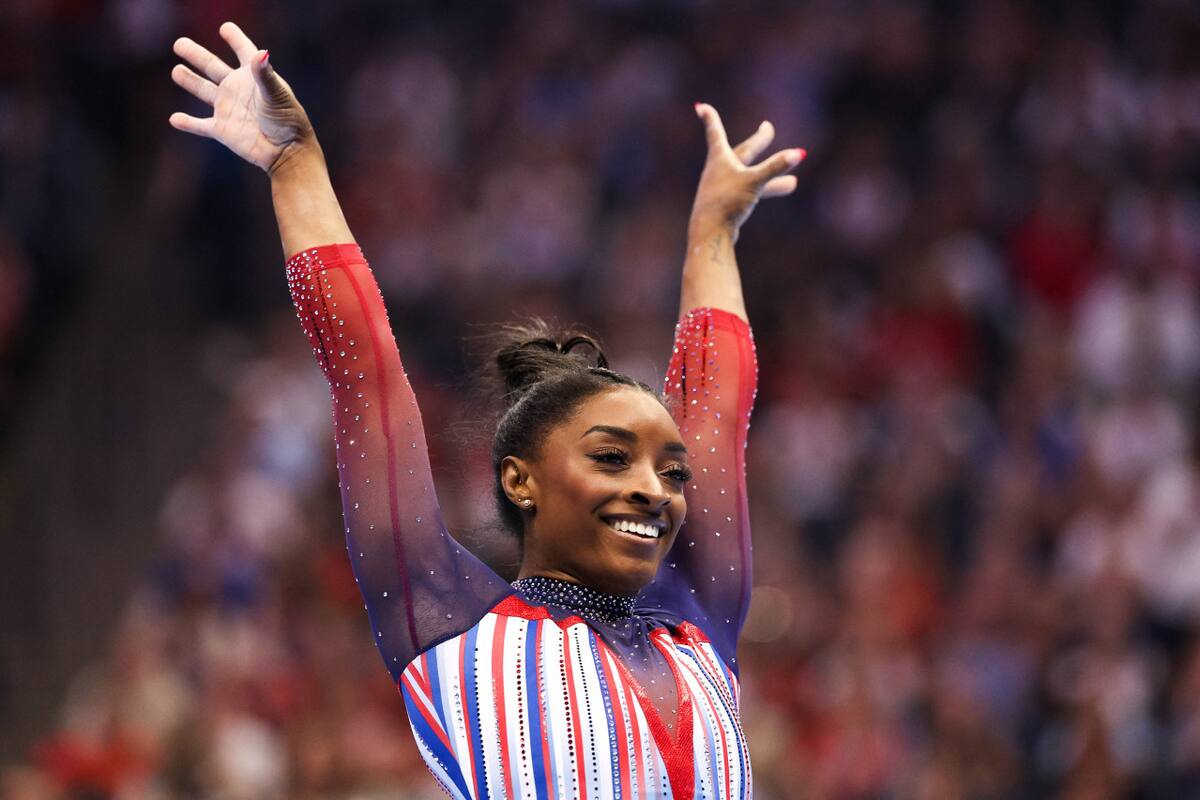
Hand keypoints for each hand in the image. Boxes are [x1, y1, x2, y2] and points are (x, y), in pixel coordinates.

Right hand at [169, 22, 314, 173]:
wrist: (287, 152)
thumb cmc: (288, 122)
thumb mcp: (277, 95)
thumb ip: (265, 74)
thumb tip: (261, 53)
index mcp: (253, 77)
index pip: (243, 51)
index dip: (235, 38)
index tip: (225, 28)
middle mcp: (238, 90)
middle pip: (212, 67)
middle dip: (196, 55)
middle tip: (179, 43)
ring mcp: (228, 109)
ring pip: (203, 91)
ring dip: (189, 81)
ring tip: (177, 70)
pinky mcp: (222, 130)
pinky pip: (200, 126)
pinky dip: (188, 123)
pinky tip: (174, 119)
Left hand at [688, 103, 804, 240]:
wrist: (710, 234)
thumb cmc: (727, 203)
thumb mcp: (754, 182)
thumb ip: (775, 167)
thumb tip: (799, 154)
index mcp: (720, 159)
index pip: (715, 132)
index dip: (710, 118)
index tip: (701, 107)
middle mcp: (719, 171)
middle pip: (742, 152)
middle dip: (757, 141)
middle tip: (767, 128)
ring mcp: (723, 188)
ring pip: (751, 176)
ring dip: (771, 176)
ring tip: (794, 183)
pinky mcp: (728, 205)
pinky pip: (751, 193)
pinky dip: (765, 191)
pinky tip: (777, 197)